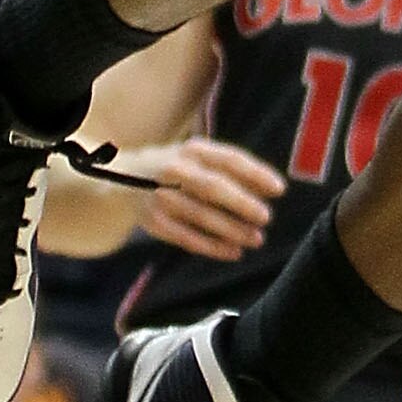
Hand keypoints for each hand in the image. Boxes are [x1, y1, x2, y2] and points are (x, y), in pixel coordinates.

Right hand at [139, 135, 283, 261]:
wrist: (122, 178)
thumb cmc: (177, 167)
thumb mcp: (199, 156)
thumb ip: (231, 169)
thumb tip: (270, 189)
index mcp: (192, 150)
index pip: (229, 159)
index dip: (256, 174)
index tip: (279, 189)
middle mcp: (174, 170)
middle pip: (213, 187)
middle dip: (243, 203)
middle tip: (266, 217)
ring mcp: (162, 196)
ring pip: (201, 216)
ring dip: (232, 230)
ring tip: (256, 238)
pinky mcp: (154, 221)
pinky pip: (186, 237)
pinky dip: (212, 247)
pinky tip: (233, 252)